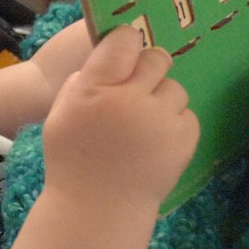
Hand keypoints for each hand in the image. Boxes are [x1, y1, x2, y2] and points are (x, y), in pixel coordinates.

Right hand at [41, 25, 197, 212]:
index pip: (123, 41)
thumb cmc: (74, 157)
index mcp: (95, 89)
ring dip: (161, 98)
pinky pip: (186, 113)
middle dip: (147, 70)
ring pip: (174, 87)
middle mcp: (131, 99)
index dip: (125, 43)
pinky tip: (156, 140)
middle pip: (155, 58)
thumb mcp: (62, 112)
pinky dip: (174, 122)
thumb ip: (85, 80)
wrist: (99, 207)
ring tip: (145, 122)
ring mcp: (160, 119)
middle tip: (135, 91)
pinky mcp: (184, 138)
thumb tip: (112, 55)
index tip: (123, 53)